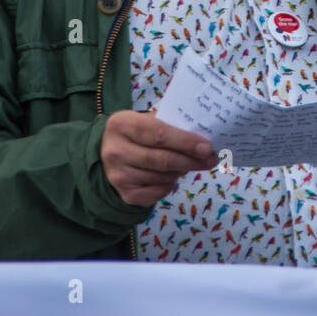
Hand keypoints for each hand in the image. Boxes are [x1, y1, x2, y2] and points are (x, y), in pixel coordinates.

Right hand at [100, 110, 219, 206]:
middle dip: (191, 160)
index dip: (185, 141)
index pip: (158, 134)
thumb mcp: (144, 121)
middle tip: (210, 159)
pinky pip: (159, 191)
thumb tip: (202, 139)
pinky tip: (172, 176)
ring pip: (163, 177)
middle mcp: (116, 150)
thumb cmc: (135, 134)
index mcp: (121, 125)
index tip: (206, 147)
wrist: (106, 154)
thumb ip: (168, 125)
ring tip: (188, 164)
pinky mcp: (125, 194)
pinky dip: (171, 184)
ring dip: (181, 171)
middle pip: (163, 159)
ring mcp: (118, 175)